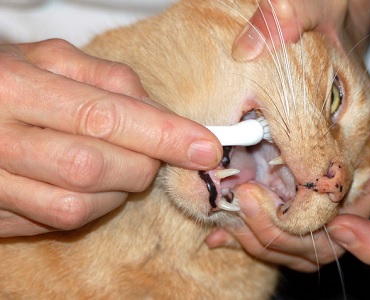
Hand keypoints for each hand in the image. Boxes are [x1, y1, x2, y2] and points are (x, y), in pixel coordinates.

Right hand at [0, 39, 221, 236]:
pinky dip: (93, 205)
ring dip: (119, 189)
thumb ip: (109, 78)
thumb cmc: (8, 78)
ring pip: (78, 206)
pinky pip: (58, 222)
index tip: (205, 147)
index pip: (104, 117)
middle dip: (143, 163)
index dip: (163, 136)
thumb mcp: (53, 59)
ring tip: (120, 164)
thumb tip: (161, 112)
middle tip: (156, 151)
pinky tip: (93, 182)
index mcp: (15, 88)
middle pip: (95, 167)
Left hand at [206, 0, 369, 270]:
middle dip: (293, 238)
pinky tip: (220, 226)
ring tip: (230, 219)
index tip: (336, 224)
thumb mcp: (313, 16)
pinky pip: (279, 234)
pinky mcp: (291, 194)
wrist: (303, 44)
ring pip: (304, 247)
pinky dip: (250, 239)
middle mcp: (356, 182)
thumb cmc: (319, 34)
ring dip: (266, 242)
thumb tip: (255, 39)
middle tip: (249, 203)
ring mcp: (322, 193)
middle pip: (339, 245)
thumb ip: (294, 17)